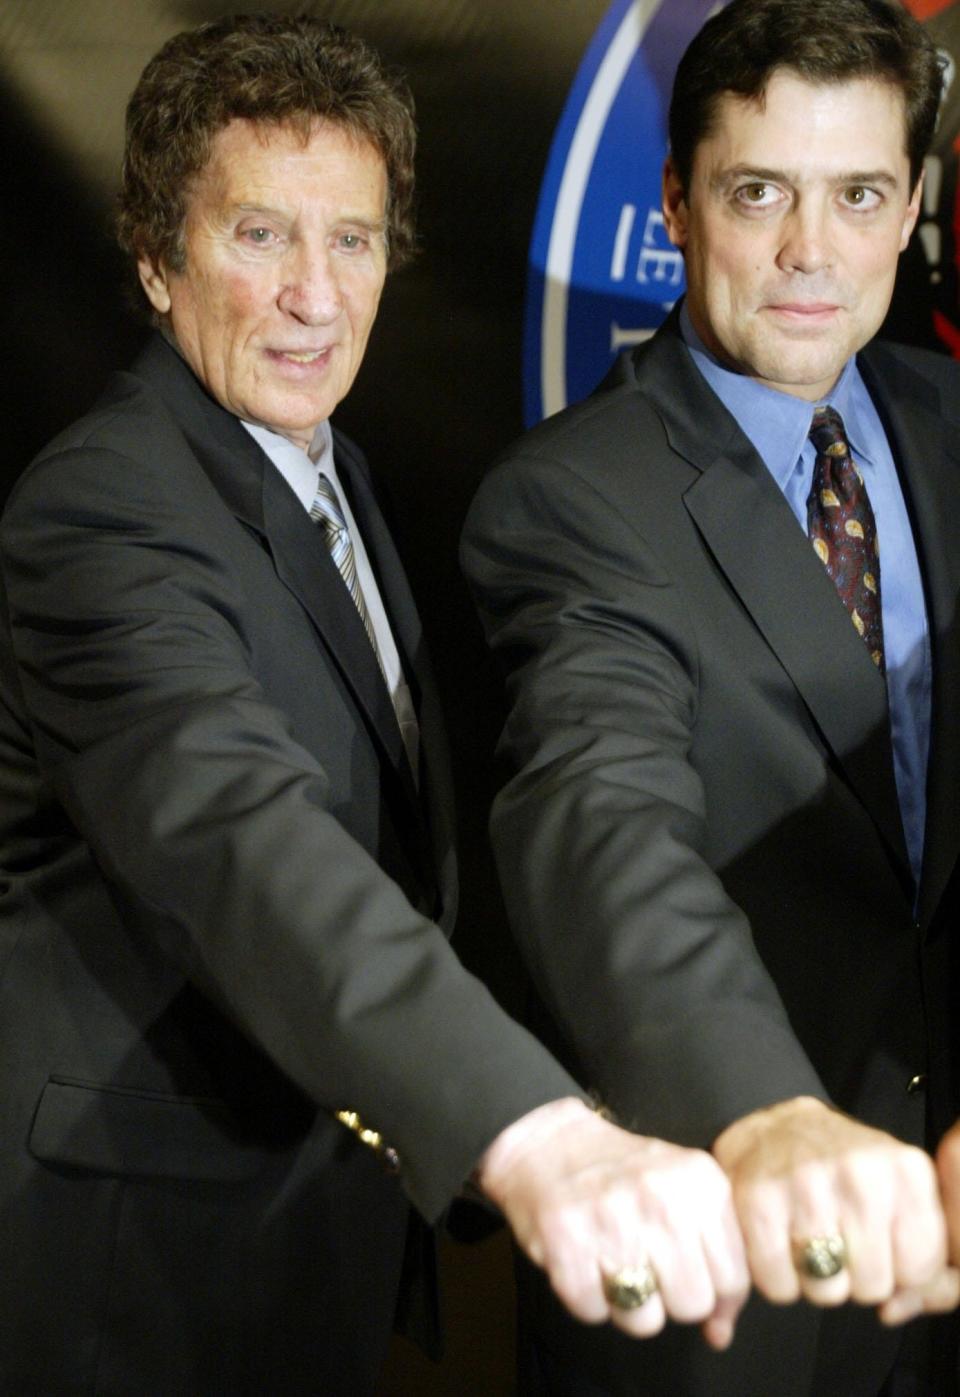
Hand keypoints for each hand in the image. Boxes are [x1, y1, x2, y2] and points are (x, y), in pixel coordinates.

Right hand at [476, 1097, 748, 1347]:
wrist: (551, 1144)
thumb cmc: (627, 1177)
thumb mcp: (686, 1196)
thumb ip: (717, 1260)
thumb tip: (720, 1335)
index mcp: (701, 1183)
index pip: (733, 1279)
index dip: (710, 1289)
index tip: (685, 1269)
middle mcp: (662, 1198)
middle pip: (691, 1305)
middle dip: (669, 1297)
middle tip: (645, 1263)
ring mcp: (612, 1217)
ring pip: (644, 1320)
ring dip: (626, 1305)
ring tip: (613, 1262)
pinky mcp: (566, 1238)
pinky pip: (593, 1312)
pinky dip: (586, 1298)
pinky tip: (583, 1260)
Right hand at [714, 1096, 958, 1320]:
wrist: (773, 1128)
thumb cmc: (841, 1172)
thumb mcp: (899, 1195)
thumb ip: (919, 1259)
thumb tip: (895, 1312)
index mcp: (906, 1171)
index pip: (920, 1271)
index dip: (895, 1268)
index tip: (877, 1241)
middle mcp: (861, 1172)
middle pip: (873, 1287)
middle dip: (853, 1275)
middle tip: (835, 1235)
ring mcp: (807, 1183)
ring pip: (826, 1292)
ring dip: (813, 1278)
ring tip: (806, 1236)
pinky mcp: (759, 1200)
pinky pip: (780, 1286)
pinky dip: (775, 1276)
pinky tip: (776, 1240)